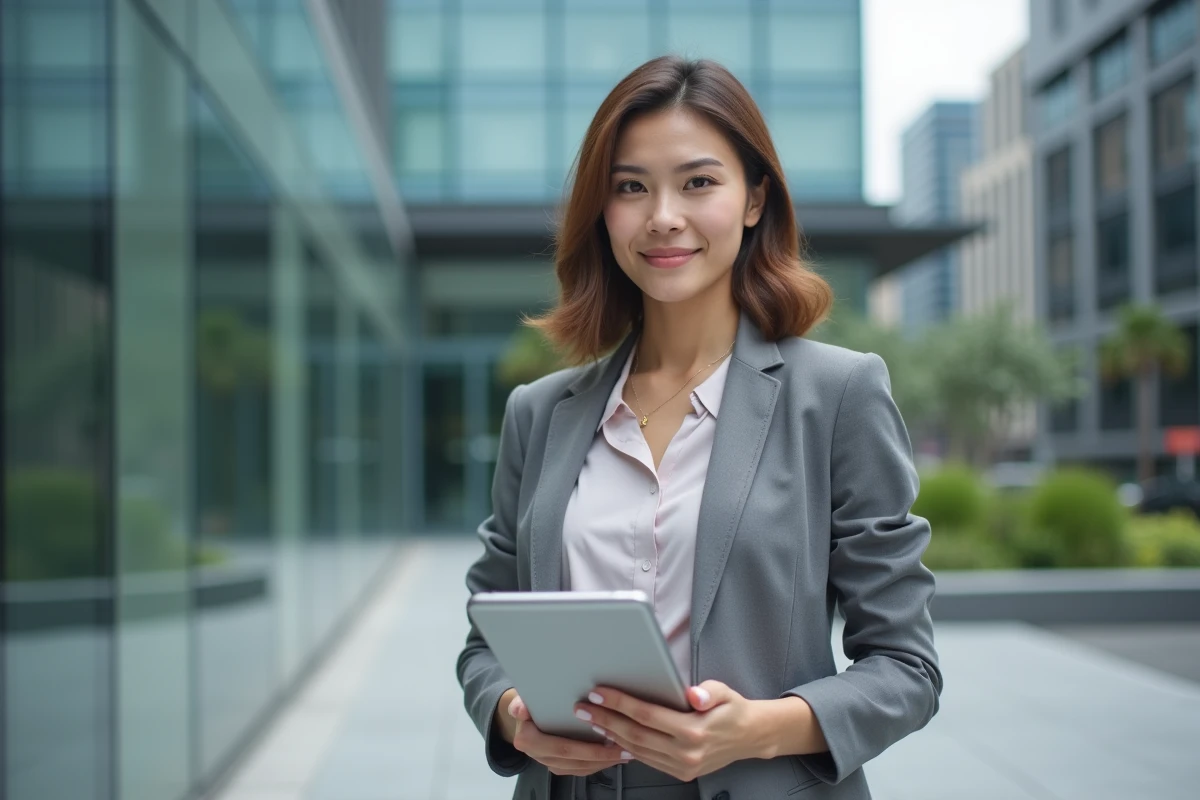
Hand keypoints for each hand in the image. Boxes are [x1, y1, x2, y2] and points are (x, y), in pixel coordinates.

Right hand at [499, 690, 631, 776]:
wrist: (523, 715)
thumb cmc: (530, 702)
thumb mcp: (524, 697)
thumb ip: (522, 702)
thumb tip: (519, 709)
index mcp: (528, 740)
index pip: (561, 747)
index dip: (587, 747)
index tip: (609, 738)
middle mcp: (537, 755)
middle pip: (574, 760)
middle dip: (602, 756)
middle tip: (624, 748)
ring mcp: (547, 762)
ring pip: (579, 768)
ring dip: (603, 762)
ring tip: (624, 752)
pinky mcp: (558, 765)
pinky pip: (580, 769)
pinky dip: (598, 764)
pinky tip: (614, 757)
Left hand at [573, 681, 762, 782]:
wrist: (750, 736)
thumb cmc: (733, 710)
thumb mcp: (724, 692)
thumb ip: (708, 692)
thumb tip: (693, 695)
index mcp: (695, 730)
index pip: (648, 715)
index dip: (621, 704)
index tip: (600, 694)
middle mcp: (686, 752)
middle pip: (636, 735)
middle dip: (607, 720)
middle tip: (584, 708)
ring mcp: (682, 765)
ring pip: (638, 750)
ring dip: (612, 735)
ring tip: (593, 720)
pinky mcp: (680, 772)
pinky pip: (647, 760)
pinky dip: (627, 748)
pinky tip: (614, 736)